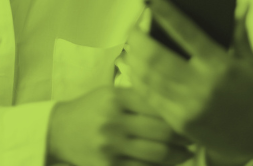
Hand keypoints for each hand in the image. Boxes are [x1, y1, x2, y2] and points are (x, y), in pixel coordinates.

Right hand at [47, 85, 194, 165]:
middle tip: (194, 136)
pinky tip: (169, 163)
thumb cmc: (91, 108)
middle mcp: (113, 121)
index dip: (179, 111)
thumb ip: (140, 95)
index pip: (158, 104)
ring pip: (155, 153)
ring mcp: (110, 146)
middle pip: (161, 130)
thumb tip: (176, 100)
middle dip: (183, 135)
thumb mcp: (111, 93)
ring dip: (177, 154)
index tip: (192, 114)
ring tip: (187, 151)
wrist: (58, 131)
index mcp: (117, 98)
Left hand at [123, 0, 252, 162]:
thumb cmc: (245, 93)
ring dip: (134, 57)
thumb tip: (242, 2)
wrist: (246, 137)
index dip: (166, 13)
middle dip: (138, 38)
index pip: (187, 32)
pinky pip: (148, 95)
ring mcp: (187, 105)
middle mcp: (201, 85)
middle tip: (132, 27)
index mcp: (219, 65)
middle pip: (157, 56)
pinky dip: (137, 78)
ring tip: (131, 45)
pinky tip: (134, 67)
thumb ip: (239, 31)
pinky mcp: (176, 120)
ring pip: (147, 76)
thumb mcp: (247, 61)